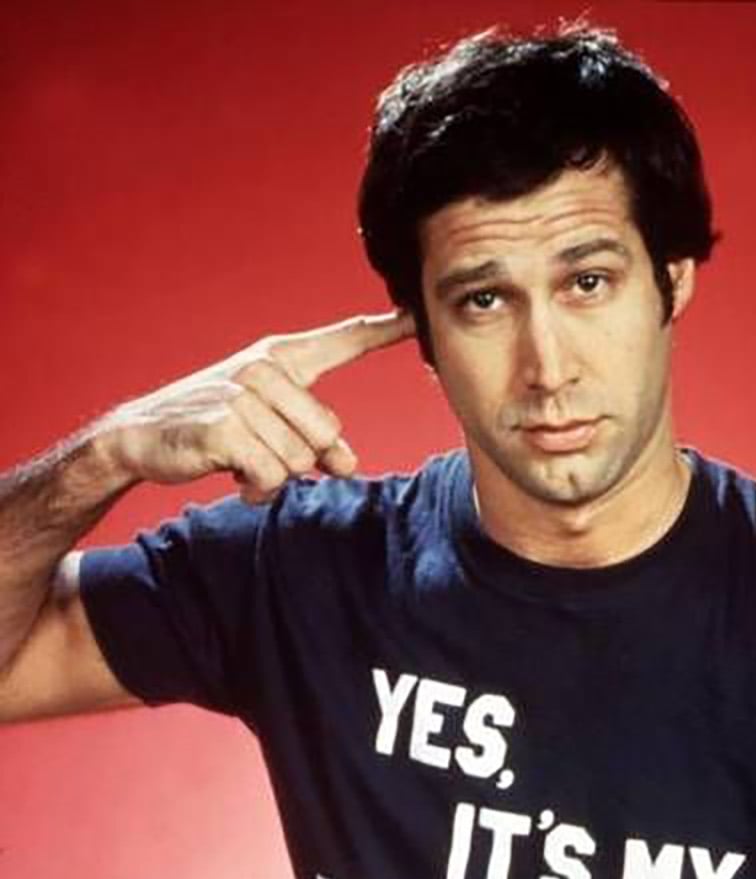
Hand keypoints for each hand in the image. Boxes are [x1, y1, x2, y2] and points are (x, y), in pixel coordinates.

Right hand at [92, 311, 414, 502]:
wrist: (142, 437)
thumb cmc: (212, 427)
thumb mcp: (268, 427)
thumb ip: (315, 442)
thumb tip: (349, 465)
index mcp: (280, 358)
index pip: (342, 341)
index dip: (382, 329)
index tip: (415, 314)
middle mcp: (265, 369)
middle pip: (325, 433)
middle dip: (301, 459)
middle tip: (261, 453)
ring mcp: (244, 396)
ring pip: (299, 460)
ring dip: (273, 477)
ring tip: (243, 462)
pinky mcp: (226, 428)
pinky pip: (271, 475)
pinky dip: (256, 489)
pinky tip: (233, 474)